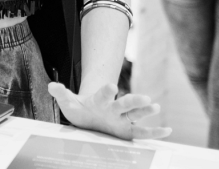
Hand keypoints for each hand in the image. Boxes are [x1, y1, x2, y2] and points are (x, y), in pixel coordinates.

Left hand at [48, 82, 171, 140]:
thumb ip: (61, 94)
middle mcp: (114, 108)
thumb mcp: (68, 103)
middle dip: (133, 101)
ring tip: (156, 106)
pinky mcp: (127, 131)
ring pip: (136, 115)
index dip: (106, 90)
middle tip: (145, 98)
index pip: (103, 94)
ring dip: (146, 111)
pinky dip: (155, 132)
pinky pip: (142, 133)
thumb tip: (51, 85)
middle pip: (125, 103)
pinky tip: (167, 130)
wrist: (89, 115)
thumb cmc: (80, 109)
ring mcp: (122, 119)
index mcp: (100, 100)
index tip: (112, 86)